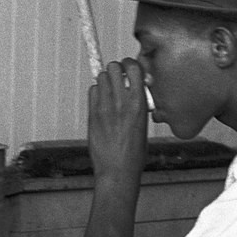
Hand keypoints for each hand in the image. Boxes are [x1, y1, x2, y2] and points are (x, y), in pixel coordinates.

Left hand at [88, 58, 148, 182]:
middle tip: (118, 79)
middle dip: (115, 70)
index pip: (133, 68)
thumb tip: (134, 89)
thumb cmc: (134, 152)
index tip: (129, 70)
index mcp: (140, 103)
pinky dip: (96, 93)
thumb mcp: (143, 124)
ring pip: (101, 77)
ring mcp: (105, 107)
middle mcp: (122, 102)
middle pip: (113, 67)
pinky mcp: (93, 114)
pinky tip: (101, 103)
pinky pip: (92, 91)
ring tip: (109, 93)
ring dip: (105, 81)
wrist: (118, 171)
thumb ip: (138, 104)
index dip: (130, 65)